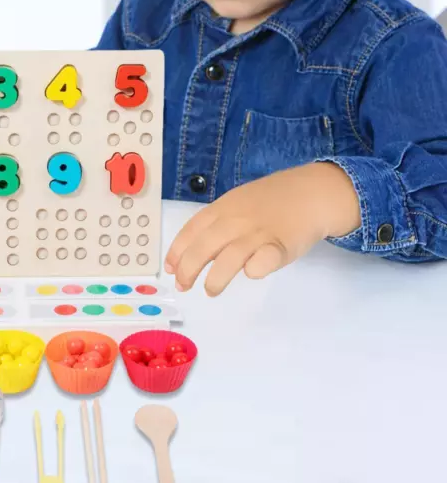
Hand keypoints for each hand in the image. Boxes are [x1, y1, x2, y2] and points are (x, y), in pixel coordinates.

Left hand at [164, 162, 360, 295]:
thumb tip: (187, 254)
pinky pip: (263, 260)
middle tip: (184, 286)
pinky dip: (254, 269)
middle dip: (188, 269)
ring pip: (230, 257)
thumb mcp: (237, 203)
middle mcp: (236, 220)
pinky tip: (249, 274)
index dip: (177, 251)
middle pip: (204, 246)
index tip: (171, 269)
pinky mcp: (281, 246)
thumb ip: (215, 224)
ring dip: (215, 278)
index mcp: (223, 208)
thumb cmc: (271, 202)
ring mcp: (259, 233)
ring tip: (211, 290)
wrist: (311, 192)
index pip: (191, 230)